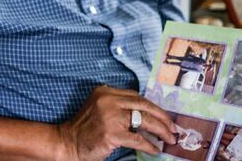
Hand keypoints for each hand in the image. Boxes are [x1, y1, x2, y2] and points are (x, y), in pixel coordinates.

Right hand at [57, 85, 176, 160]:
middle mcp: (108, 100)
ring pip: (144, 121)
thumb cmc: (85, 128)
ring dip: (161, 131)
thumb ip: (118, 106)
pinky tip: (156, 149)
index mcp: (105, 92)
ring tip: (170, 139)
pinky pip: (138, 139)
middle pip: (143, 105)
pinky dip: (150, 145)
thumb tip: (148, 116)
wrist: (67, 142)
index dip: (153, 107)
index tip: (165, 117)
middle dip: (163, 117)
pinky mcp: (111, 133)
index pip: (136, 96)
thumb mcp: (99, 109)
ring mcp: (110, 116)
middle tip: (173, 128)